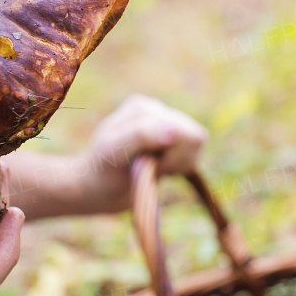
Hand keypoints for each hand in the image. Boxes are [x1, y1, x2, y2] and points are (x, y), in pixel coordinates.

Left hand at [80, 94, 208, 210]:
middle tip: (150, 169)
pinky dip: (181, 167)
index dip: (170, 157)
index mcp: (142, 108)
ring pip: (198, 144)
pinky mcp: (174, 139)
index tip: (145, 167)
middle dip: (176, 160)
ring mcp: (166, 124)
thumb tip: (174, 129)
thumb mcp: (114, 151)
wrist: (98, 187)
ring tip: (153, 169)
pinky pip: (195, 153)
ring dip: (179, 164)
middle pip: (195, 136)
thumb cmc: (102, 169)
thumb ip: (142, 135)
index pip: (181, 131)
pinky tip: (161, 169)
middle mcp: (157, 110)